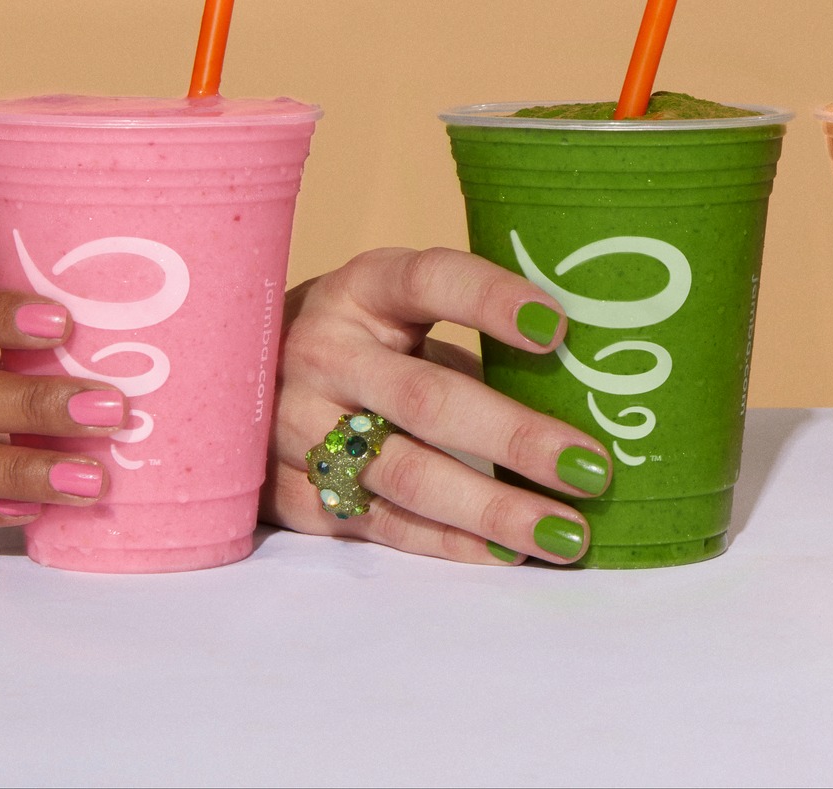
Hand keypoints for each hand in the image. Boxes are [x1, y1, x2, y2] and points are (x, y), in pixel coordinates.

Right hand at [265, 247, 613, 564]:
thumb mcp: (402, 313)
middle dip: (516, 438)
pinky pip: (378, 523)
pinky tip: (507, 552)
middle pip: (426, 399)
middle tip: (591, 468)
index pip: (430, 281)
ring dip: (492, 508)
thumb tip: (588, 387)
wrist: (240, 382)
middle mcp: (323, 352)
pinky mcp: (284, 492)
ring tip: (565, 532)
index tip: (559, 329)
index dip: (493, 300)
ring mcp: (295, 425)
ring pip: (403, 474)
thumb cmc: (365, 344)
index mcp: (363, 289)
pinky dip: (448, 542)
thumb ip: (474, 340)